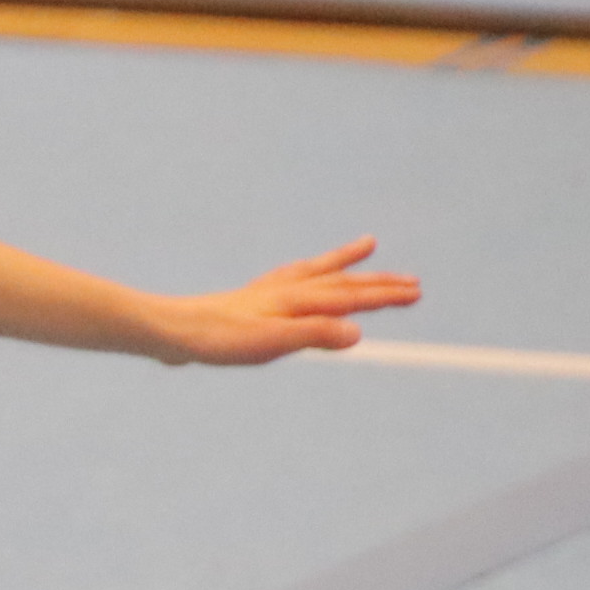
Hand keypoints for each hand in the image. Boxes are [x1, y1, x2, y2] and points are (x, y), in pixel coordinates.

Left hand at [151, 235, 420, 364]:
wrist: (172, 332)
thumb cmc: (220, 341)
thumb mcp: (272, 343)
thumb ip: (315, 335)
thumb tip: (358, 333)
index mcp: (298, 301)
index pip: (351, 297)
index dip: (384, 297)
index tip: (416, 293)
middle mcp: (287, 290)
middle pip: (342, 283)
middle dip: (378, 283)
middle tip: (414, 283)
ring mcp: (269, 292)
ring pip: (319, 273)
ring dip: (347, 264)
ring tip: (368, 246)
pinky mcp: (252, 300)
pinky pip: (293, 277)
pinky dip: (309, 271)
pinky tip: (302, 276)